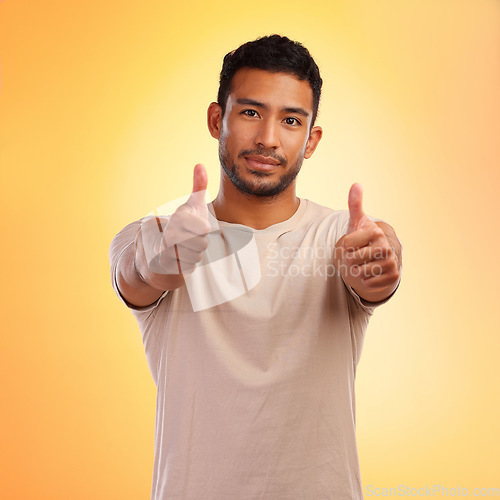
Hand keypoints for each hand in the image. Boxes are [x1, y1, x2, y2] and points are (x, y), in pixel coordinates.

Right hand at [141, 164, 210, 277]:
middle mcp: (166, 234)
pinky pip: (187, 269)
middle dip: (200, 244)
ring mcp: (162, 252)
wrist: (152, 253)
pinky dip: (187, 267)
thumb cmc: (180, 227)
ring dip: (194, 256)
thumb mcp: (191, 206)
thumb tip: (199, 165)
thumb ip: (198, 187)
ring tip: (185, 250)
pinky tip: (180, 261)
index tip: (196, 226)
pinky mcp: (161, 268)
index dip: (203, 229)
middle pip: (201, 244)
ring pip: (195, 258)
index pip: (202, 227)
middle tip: (191, 240)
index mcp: (175, 218)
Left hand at [336, 183, 399, 298]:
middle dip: (349, 260)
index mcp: (375, 232)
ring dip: (356, 271)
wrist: (377, 257)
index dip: (344, 246)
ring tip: (362, 264)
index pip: (346, 244)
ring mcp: (391, 262)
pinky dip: (365, 281)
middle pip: (352, 260)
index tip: (351, 243)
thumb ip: (355, 205)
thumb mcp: (356, 222)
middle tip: (357, 255)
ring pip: (360, 273)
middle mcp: (386, 246)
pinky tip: (370, 273)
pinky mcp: (393, 276)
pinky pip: (369, 284)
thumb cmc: (363, 238)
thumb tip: (356, 183)